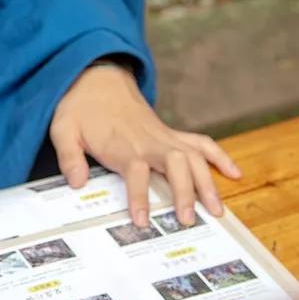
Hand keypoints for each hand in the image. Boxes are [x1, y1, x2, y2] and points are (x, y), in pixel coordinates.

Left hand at [49, 62, 240, 226]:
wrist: (96, 79)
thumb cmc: (79, 107)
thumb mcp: (63, 129)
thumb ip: (68, 157)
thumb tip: (76, 183)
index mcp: (123, 144)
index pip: (136, 172)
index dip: (140, 196)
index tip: (142, 221)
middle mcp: (149, 141)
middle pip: (175, 164)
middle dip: (185, 192)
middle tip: (188, 220)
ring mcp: (164, 137)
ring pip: (194, 157)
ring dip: (208, 182)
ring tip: (218, 211)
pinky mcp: (170, 134)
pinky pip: (201, 143)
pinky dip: (220, 157)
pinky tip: (235, 174)